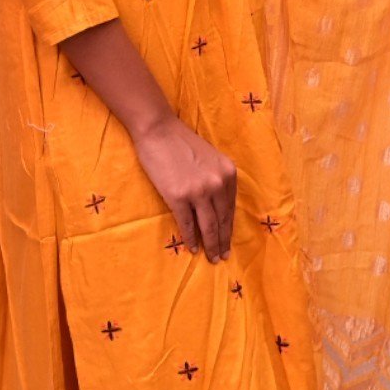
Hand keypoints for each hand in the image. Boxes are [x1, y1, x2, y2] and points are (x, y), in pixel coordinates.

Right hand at [130, 115, 236, 262]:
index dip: (229, 228)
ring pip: (208, 226)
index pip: (230, 208)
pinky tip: (193, 247)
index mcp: (228, 173)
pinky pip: (187, 224)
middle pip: (222, 220)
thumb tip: (216, 207)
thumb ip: (216, 180)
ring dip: (210, 245)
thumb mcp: (210, 159)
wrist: (158, 130)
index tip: (229, 242)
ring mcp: (198, 191)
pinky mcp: (178, 197)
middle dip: (222, 241)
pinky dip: (191, 238)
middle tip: (222, 257)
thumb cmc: (181, 142)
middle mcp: (217, 183)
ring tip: (211, 258)